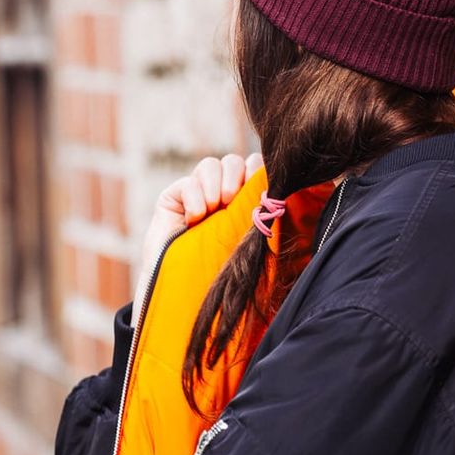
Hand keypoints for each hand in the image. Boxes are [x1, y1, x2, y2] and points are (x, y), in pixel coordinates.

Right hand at [132, 153, 263, 326]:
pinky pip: (187, 182)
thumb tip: (282, 197)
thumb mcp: (250, 243)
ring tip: (213, 208)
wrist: (184, 293)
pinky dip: (193, 197)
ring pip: (210, 165)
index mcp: (243, 202)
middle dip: (236, 175)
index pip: (255, 168)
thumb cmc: (223, 273)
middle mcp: (220, 195)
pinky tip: (194, 219)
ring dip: (215, 183)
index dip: (258, 172)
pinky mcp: (173, 199)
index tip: (258, 193)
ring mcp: (196, 195)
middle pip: (234, 161)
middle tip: (231, 200)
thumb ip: (263, 219)